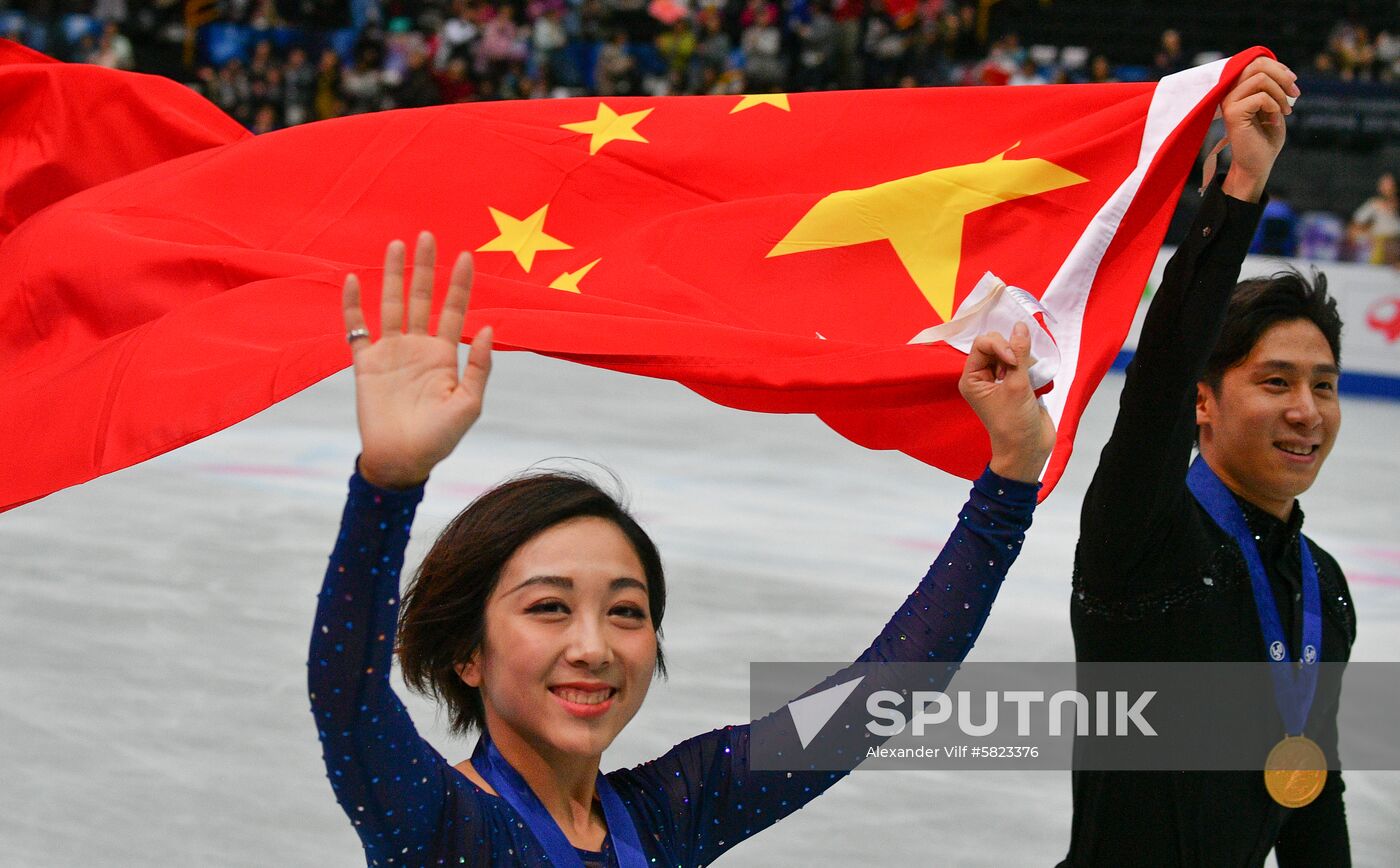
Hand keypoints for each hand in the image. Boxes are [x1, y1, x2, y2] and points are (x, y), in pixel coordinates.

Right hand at [343, 232, 492, 488]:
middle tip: (427, 235)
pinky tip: (353, 279)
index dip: (460, 284)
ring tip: (397, 245)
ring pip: (391, 304)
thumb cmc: (439, 438)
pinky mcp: (365, 364)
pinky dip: (353, 305)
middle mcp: (417, 348)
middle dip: (425, 268)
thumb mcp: (469, 404)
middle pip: (421, 298)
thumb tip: (486, 328)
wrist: (402, 460)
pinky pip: (356, 328)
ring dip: (393, 275)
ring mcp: (390, 353)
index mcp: (444, 355)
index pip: (453, 310)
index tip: (467, 255)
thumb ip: (478, 367)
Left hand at [958, 322, 1054, 482]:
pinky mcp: (1016, 383)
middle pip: (997, 345)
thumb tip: (1021, 326)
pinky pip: (1024, 363)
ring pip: (1013, 352)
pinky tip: (1037, 382)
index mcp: (972, 378)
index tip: (1015, 360)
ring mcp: (1000, 379)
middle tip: (1022, 370)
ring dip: (1025, 361)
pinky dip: (1032, 368)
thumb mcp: (1017, 386)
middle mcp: (982, 376)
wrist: (1028, 449)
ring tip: (1030, 381)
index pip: (982, 343)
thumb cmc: (1015, 423)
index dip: (1000, 345)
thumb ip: (1019, 354)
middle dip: (1014, 352)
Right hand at [1219, 56, 1297, 202]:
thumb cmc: (1266, 138)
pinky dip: (1274, 106)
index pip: (1256, 62)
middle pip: (1257, 65)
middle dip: (1282, 77)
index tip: (1293, 83)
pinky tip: (1275, 120)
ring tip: (1286, 111)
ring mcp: (1229, 102)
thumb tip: (1281, 70)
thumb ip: (1273, 87)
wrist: (1258, 164)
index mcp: (1238, 89)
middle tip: (1295, 94)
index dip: (1279, 68)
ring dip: (1280, 94)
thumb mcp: (1274, 105)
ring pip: (1260, 79)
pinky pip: (1260, 97)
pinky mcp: (1232, 114)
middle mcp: (1230, 93)